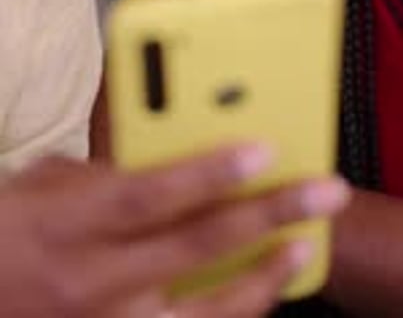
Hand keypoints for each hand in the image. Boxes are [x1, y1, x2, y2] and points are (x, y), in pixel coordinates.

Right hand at [0, 146, 349, 316]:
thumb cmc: (4, 232)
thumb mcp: (39, 186)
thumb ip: (106, 172)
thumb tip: (168, 160)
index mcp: (69, 224)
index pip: (151, 194)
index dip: (211, 173)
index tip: (264, 149)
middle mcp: (92, 282)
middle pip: (195, 249)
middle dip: (268, 216)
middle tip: (322, 193)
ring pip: (203, 316)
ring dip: (263, 280)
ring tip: (302, 248)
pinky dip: (230, 316)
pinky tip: (258, 294)